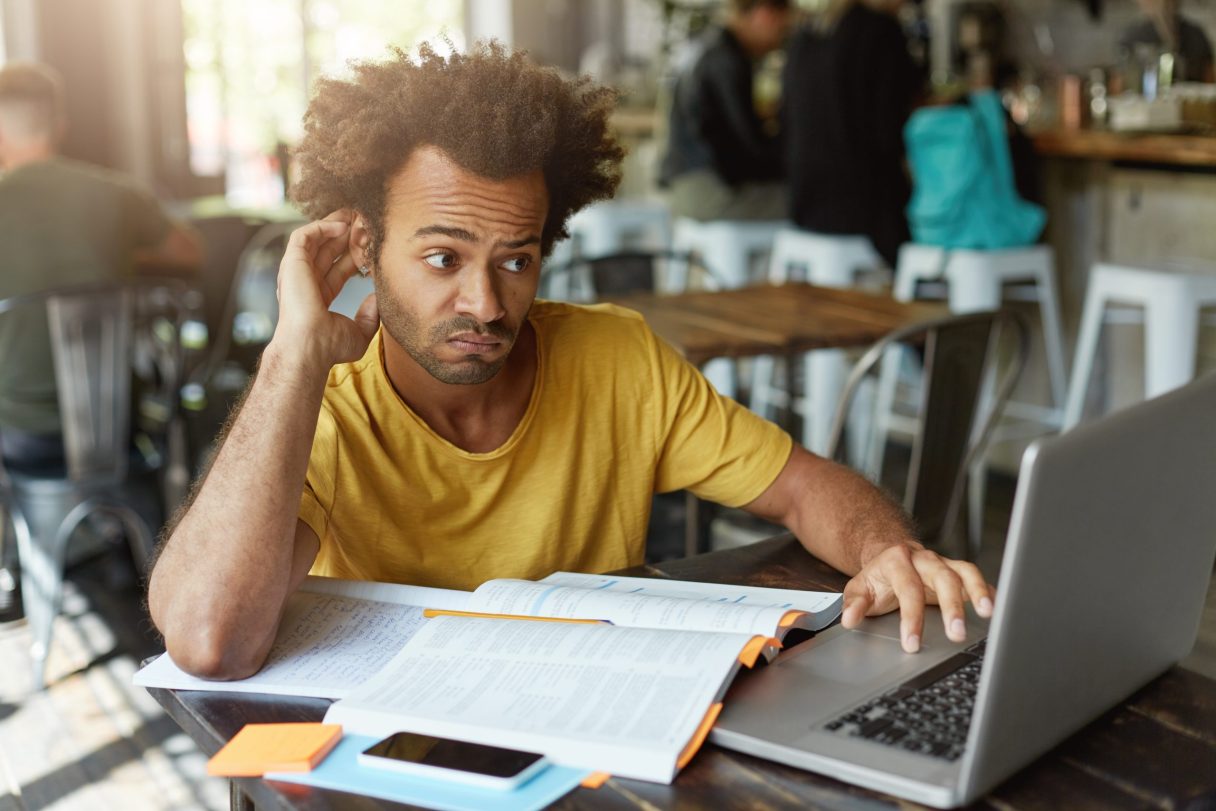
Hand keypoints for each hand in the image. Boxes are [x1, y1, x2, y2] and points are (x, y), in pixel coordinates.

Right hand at [273, 210, 378, 367]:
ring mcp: (297, 271)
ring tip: (356, 215)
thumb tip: (377, 299)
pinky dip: (322, 226)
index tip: (373, 244)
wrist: (310, 347)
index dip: (356, 254)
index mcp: (319, 295)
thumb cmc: (330, 346)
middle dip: (347, 234)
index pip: (339, 267)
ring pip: (316, 238)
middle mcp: (306, 281)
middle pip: (328, 249)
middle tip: (366, 221)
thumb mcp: (359, 332)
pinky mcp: (291, 262)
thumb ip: (370, 316)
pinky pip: (304, 235)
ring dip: (335, 225)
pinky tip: (343, 226)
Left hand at [840, 543, 994, 653]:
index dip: (911, 618)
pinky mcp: (957, 571)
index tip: (912, 643)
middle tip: (956, 634)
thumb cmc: (878, 578)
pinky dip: (988, 590)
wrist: (890, 556)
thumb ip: (854, 605)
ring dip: (978, 592)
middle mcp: (924, 559)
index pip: (908, 589)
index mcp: (897, 561)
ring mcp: (943, 563)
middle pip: (943, 578)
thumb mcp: (859, 589)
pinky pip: (976, 577)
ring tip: (988, 614)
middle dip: (952, 606)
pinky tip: (996, 608)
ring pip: (965, 572)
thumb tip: (850, 620)